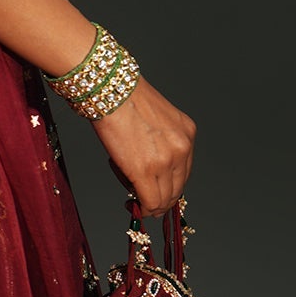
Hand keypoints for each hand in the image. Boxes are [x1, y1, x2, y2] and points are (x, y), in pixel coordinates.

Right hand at [89, 77, 194, 218]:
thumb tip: (148, 165)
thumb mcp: (154, 117)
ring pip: (164, 199)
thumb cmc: (123, 96)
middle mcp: (182, 147)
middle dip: (160, 198)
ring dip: (149, 203)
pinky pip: (150, 201)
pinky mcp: (144, 171)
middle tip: (142, 198)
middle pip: (177, 189)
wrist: (109, 89)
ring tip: (131, 193)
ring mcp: (165, 160)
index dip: (168, 184)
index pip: (183, 172)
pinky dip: (142, 208)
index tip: (154, 188)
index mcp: (187, 132)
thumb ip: (158, 141)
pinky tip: (130, 203)